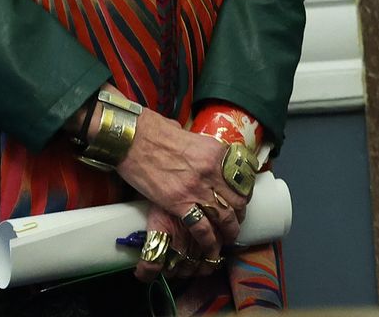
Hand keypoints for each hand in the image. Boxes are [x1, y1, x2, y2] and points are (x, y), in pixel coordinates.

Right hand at [114, 109, 249, 252]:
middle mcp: (212, 171)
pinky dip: (209, 239)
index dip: (244, 193)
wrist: (134, 139)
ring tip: (229, 238)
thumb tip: (212, 161)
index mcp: (218, 153)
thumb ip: (207, 153)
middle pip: (237, 199)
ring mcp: (197, 188)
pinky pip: (201, 227)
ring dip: (230, 230)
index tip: (241, 201)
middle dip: (239, 214)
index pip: (242, 178)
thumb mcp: (193, 138)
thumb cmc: (158, 133)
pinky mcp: (178, 203)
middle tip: (236, 221)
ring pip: (225, 216)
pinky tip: (211, 246)